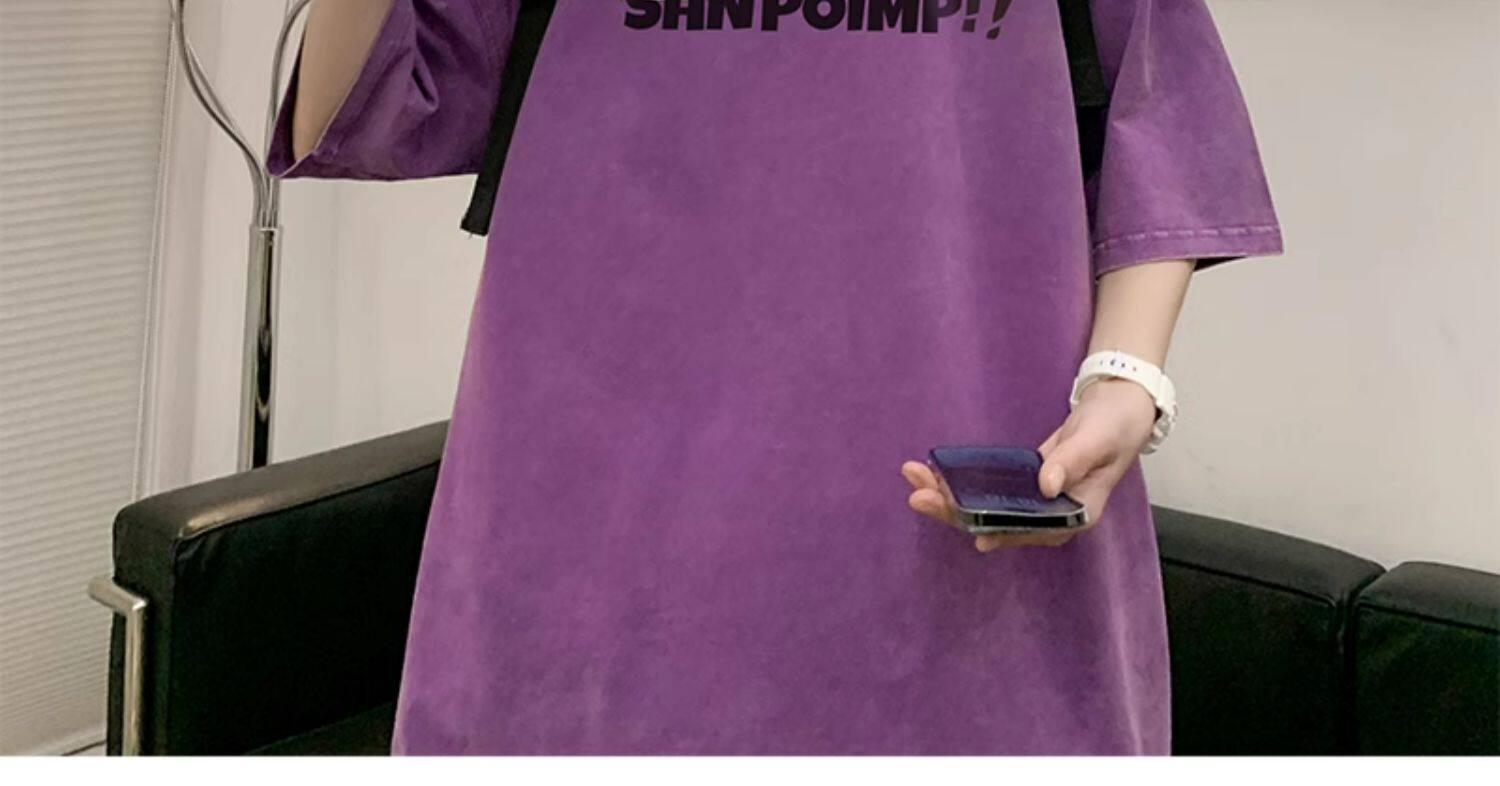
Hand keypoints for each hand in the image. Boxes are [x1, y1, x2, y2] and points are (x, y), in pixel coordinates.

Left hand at [901, 378, 1157, 552]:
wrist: (1119, 405)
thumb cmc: (1116, 425)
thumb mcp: (1098, 440)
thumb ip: (1072, 460)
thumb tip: (1044, 485)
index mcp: (1075, 515)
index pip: (1032, 532)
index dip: (1000, 532)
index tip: (970, 529)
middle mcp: (1051, 515)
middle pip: (998, 522)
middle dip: (956, 511)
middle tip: (918, 496)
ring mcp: (1035, 500)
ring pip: (987, 506)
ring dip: (950, 494)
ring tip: (913, 478)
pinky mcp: (1024, 483)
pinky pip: (989, 488)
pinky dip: (962, 481)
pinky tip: (934, 473)